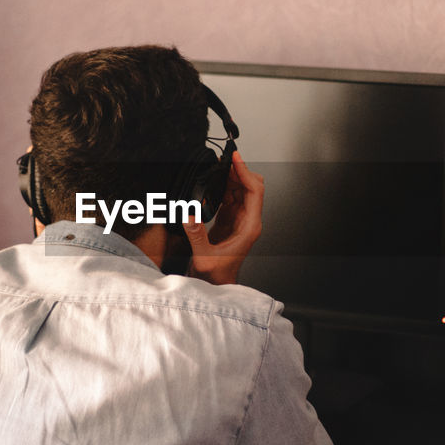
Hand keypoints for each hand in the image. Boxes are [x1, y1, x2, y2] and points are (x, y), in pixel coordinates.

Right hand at [183, 151, 262, 284]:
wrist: (216, 285)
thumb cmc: (216, 276)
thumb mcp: (204, 257)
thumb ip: (196, 235)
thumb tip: (189, 214)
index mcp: (249, 227)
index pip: (254, 192)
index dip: (245, 172)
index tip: (235, 159)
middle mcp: (248, 222)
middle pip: (251, 187)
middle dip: (239, 171)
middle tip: (224, 160)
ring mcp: (240, 220)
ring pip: (241, 190)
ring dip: (231, 177)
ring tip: (218, 167)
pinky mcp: (230, 221)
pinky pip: (231, 197)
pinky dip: (224, 187)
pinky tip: (214, 182)